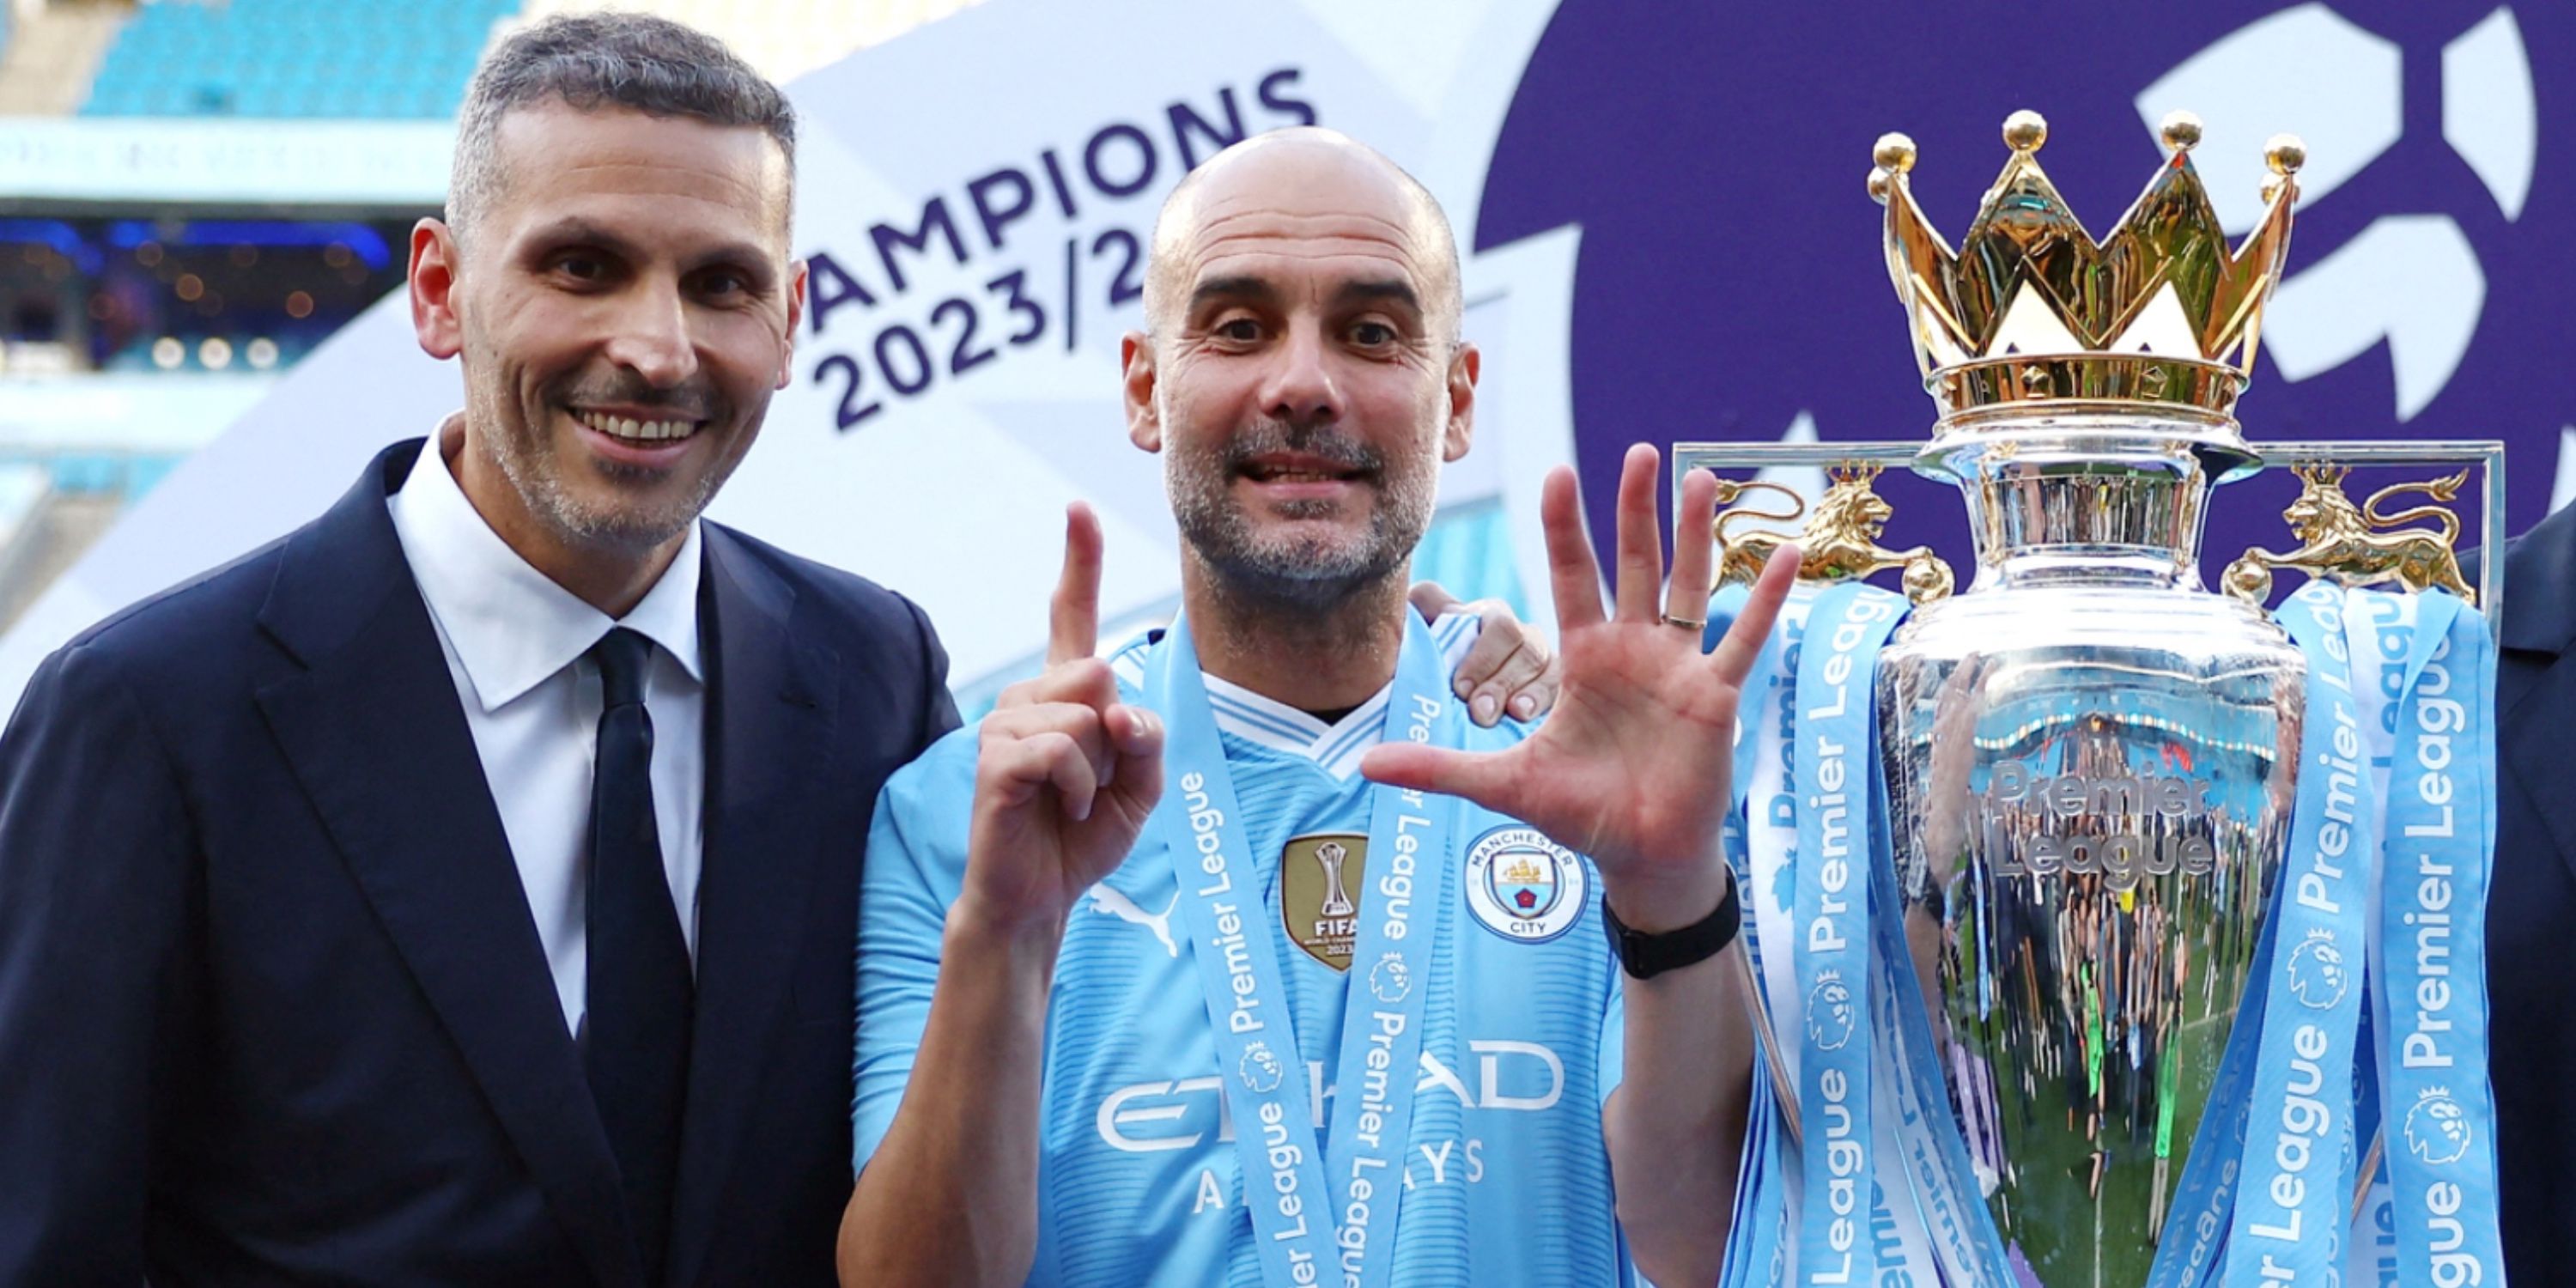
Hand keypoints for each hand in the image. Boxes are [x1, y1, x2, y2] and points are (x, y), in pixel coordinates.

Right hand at [963, 504, 1164, 934]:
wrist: (1041, 895)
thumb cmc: (1085, 835)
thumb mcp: (1143, 786)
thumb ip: (1147, 737)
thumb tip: (1116, 707)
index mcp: (1066, 692)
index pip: (1072, 616)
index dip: (1078, 562)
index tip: (1077, 508)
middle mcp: (1029, 695)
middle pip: (1101, 673)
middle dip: (1118, 737)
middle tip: (1093, 782)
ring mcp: (1005, 723)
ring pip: (1086, 716)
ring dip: (1098, 771)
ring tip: (1072, 800)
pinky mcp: (995, 759)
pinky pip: (1063, 750)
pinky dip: (1079, 788)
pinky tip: (1061, 808)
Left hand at [1362, 445, 1796, 931]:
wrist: (1640, 857)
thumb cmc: (1579, 813)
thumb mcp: (1504, 783)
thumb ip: (1440, 767)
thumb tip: (1364, 765)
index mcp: (1582, 657)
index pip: (1570, 576)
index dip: (1565, 527)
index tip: (1558, 472)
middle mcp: (1631, 649)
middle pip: (1633, 565)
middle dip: (1634, 510)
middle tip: (1637, 452)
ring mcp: (1677, 667)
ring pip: (1687, 585)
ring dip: (1697, 534)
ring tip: (1702, 477)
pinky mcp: (1716, 695)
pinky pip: (1743, 637)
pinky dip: (1765, 598)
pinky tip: (1784, 553)